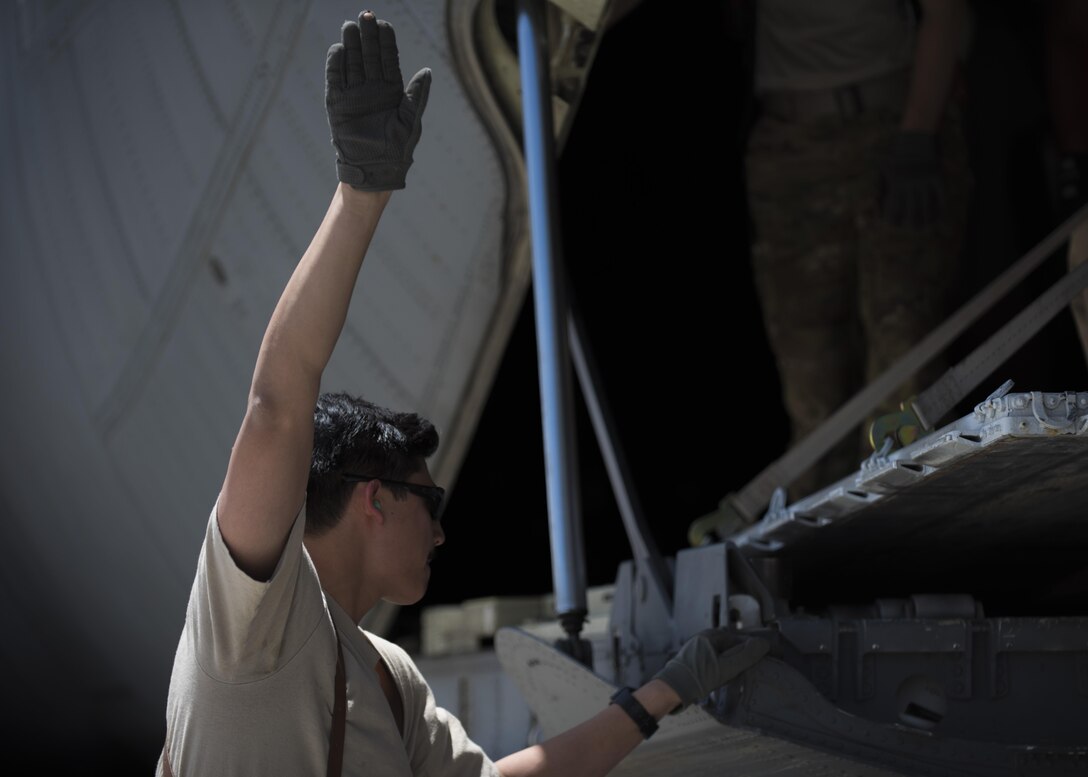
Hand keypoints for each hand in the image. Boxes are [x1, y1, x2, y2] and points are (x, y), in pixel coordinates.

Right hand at [325, 11, 430, 190]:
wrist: (375, 170)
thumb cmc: (397, 149)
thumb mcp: (411, 121)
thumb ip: (417, 96)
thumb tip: (428, 71)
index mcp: (391, 91)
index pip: (388, 60)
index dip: (386, 42)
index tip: (384, 24)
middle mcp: (372, 89)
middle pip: (369, 56)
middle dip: (368, 37)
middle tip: (366, 16)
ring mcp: (354, 95)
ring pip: (353, 64)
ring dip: (352, 45)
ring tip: (350, 26)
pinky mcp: (338, 105)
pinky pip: (336, 80)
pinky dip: (336, 65)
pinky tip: (338, 49)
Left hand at [651, 629, 769, 712]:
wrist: (673, 690)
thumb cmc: (697, 678)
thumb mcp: (727, 667)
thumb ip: (745, 655)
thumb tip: (762, 644)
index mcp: (710, 635)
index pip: (738, 638)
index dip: (750, 649)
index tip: (758, 659)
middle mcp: (702, 639)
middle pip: (729, 645)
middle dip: (739, 655)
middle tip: (747, 668)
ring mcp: (696, 649)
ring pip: (720, 653)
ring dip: (729, 662)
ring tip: (735, 673)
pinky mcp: (692, 661)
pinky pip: (711, 660)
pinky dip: (719, 666)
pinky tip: (721, 676)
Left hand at [877, 131, 943, 228]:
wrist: (915, 135)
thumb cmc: (896, 154)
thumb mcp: (884, 168)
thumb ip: (881, 187)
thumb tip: (877, 206)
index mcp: (895, 183)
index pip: (893, 208)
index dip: (893, 219)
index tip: (894, 225)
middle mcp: (910, 184)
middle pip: (911, 210)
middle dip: (911, 223)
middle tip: (912, 230)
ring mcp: (924, 180)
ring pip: (926, 205)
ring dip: (926, 219)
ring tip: (925, 227)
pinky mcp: (937, 176)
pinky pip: (940, 195)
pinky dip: (939, 207)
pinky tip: (938, 215)